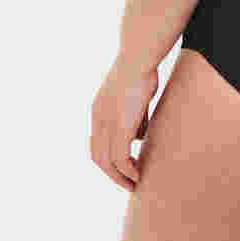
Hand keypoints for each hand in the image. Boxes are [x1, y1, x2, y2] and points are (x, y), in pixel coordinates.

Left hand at [90, 56, 158, 191]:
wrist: (139, 56)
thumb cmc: (142, 69)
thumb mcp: (135, 95)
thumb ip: (135, 115)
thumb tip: (140, 133)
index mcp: (98, 110)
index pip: (97, 143)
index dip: (108, 158)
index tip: (124, 167)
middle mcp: (98, 119)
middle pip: (98, 157)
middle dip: (112, 174)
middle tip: (128, 183)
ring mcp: (107, 123)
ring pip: (107, 162)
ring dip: (120, 177)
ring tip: (134, 184)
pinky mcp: (120, 125)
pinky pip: (120, 157)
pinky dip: (128, 170)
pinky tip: (137, 174)